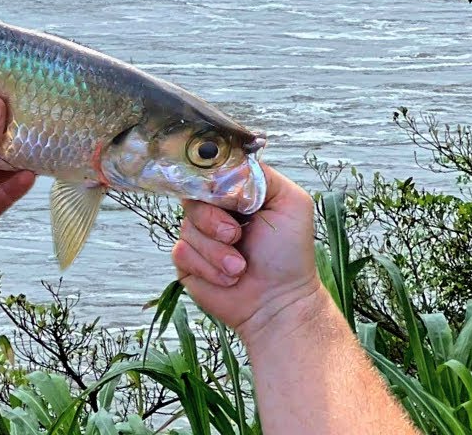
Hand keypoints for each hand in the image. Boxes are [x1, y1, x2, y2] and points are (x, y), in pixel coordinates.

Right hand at [172, 164, 321, 344]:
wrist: (278, 302)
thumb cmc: (289, 256)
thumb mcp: (290, 203)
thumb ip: (262, 176)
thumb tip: (226, 169)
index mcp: (237, 194)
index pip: (211, 174)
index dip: (213, 184)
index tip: (228, 201)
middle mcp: (215, 211)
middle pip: (192, 198)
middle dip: (214, 220)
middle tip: (236, 236)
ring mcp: (200, 236)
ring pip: (186, 228)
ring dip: (216, 252)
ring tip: (239, 267)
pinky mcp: (187, 262)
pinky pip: (181, 253)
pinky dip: (207, 267)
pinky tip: (228, 278)